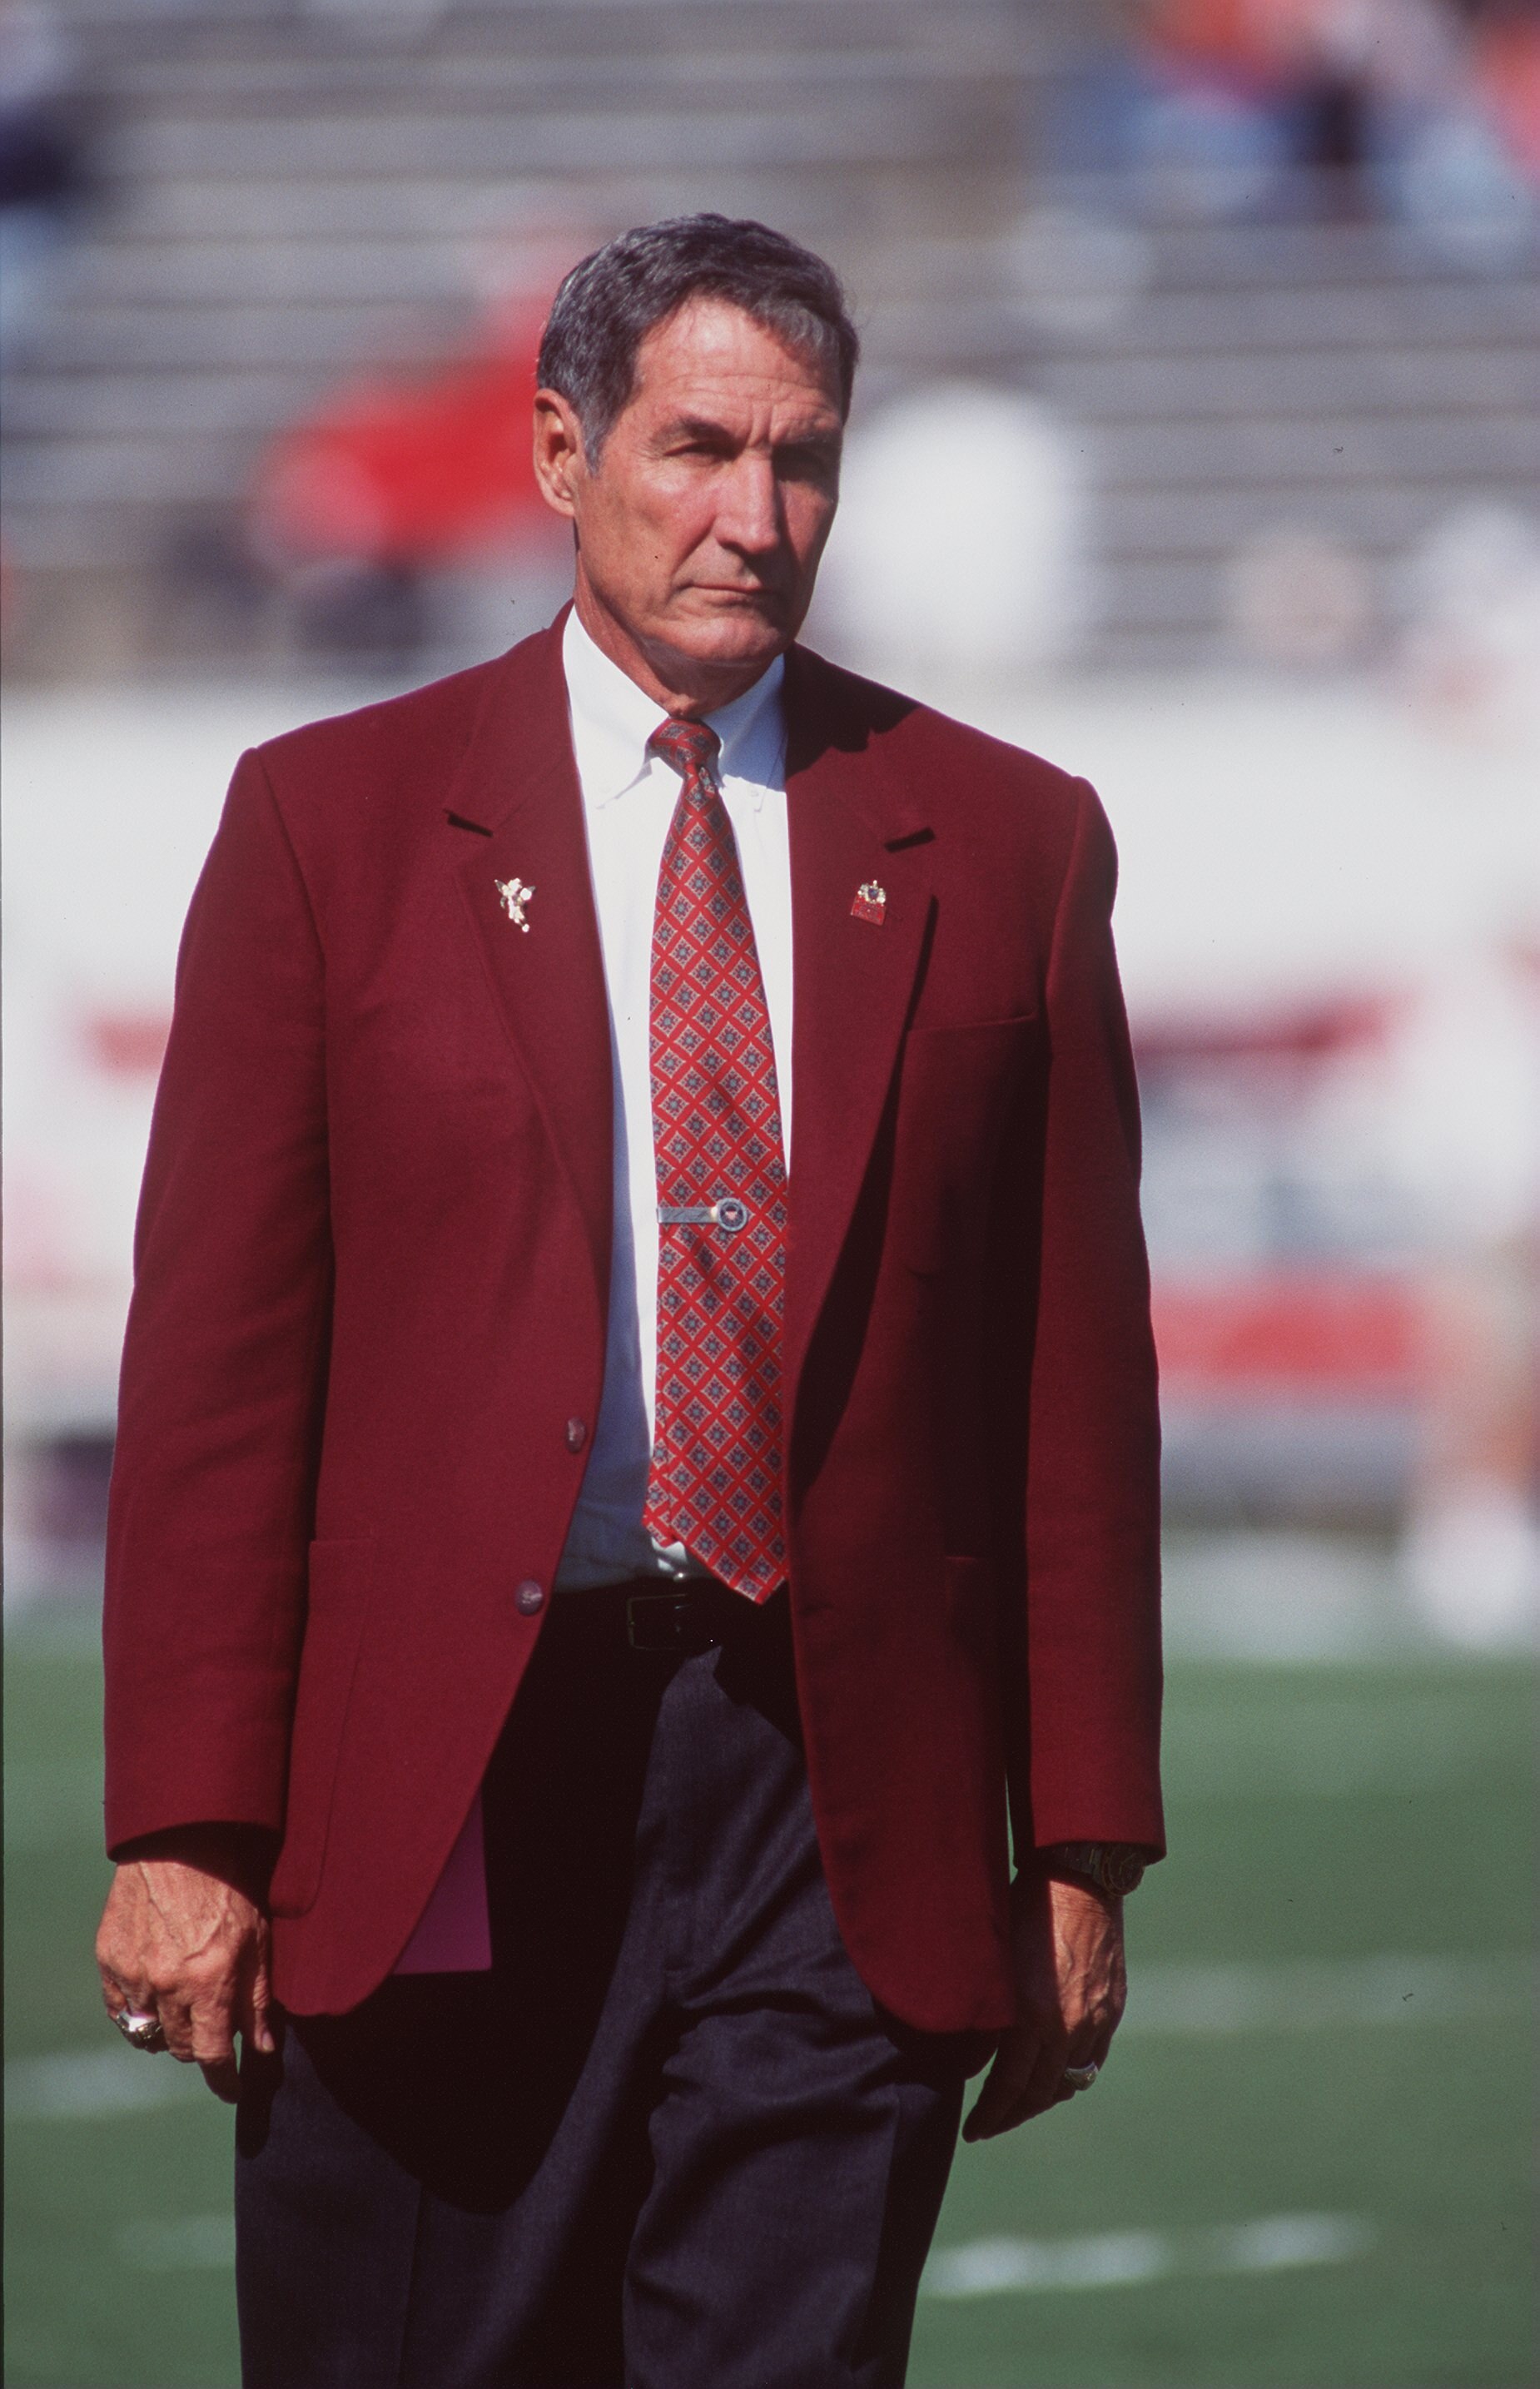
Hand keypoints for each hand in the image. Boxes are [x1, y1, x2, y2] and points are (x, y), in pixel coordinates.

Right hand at [96, 1828, 276, 2102]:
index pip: (211, 2056)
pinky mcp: (110, 1961)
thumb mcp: (258, 1942)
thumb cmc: (229, 1887)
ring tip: (185, 2011)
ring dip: (169, 2031)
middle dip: (200, 2045)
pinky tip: (154, 1999)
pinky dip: (137, 2013)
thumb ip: (258, 2000)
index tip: (231, 2089)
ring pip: (149, 2033)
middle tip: (213, 2028)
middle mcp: (168, 1987)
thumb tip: (263, 2048)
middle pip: (180, 2047)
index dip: (223, 2081)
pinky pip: (120, 2010)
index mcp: (210, 1984)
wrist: (181, 1843)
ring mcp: (134, 1975)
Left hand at [962, 1867, 1126, 2140]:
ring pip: (1070, 2081)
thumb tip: (971, 2061)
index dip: (989, 2114)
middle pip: (1041, 2094)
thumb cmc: (1024, 1909)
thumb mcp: (992, 1962)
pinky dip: (1070, 2075)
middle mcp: (1068, 2026)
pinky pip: (1092, 2058)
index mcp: (1033, 2016)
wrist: (1079, 1878)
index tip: (972, 2129)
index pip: (1009, 2087)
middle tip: (989, 2125)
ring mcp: (1095, 2020)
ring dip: (1042, 2099)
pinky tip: (1052, 2075)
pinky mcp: (1112, 2009)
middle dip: (1012, 2115)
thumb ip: (984, 2016)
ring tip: (1018, 2104)